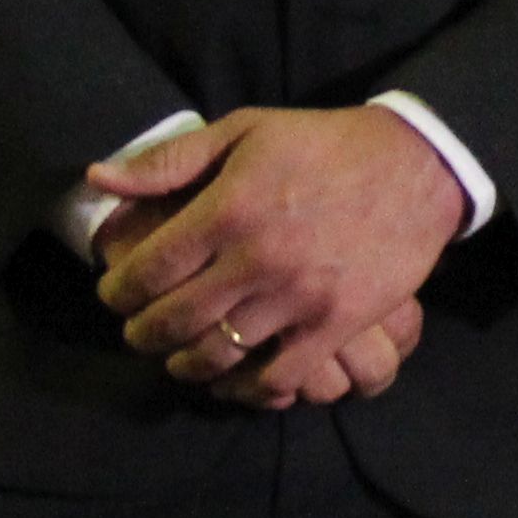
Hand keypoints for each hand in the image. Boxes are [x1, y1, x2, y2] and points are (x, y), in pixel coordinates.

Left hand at [92, 106, 466, 405]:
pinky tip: (236, 378)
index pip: (147, 269)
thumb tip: (98, 179)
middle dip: (141, 334)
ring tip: (179, 359)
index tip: (116, 295)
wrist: (419, 165)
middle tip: (138, 332)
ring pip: (217, 352)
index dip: (118, 290)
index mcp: (228, 209)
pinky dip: (247, 386)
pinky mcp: (337, 322)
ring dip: (184, 364)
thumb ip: (169, 160)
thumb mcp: (245, 131)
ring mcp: (299, 296)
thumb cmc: (325, 144)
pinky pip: (279, 374)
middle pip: (173, 319)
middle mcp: (257, 258)